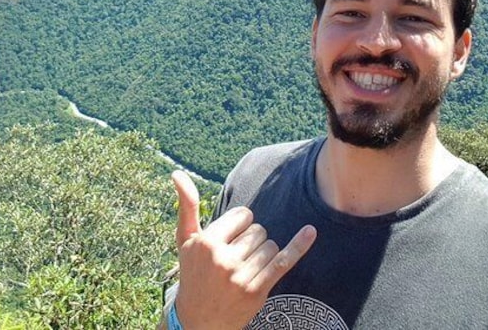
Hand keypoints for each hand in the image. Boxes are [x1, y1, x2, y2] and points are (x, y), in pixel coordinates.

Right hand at [171, 170, 316, 329]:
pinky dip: (298, 246)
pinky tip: (310, 231)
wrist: (198, 321)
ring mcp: (241, 276)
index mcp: (206, 241)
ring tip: (243, 270)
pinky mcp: (257, 291)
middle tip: (233, 261)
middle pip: (259, 231)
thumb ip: (186, 205)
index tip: (229, 240)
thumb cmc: (193, 273)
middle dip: (251, 241)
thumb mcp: (185, 240)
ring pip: (271, 246)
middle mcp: (222, 258)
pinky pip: (283, 262)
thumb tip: (177, 172)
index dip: (240, 226)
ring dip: (263, 255)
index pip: (243, 215)